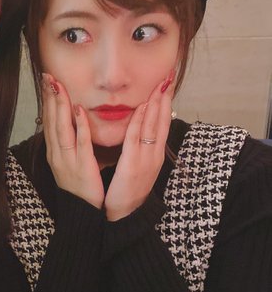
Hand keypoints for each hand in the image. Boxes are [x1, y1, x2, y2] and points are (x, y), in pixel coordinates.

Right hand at [41, 73, 103, 208]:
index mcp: (54, 152)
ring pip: (61, 128)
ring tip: (59, 86)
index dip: (46, 100)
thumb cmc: (79, 186)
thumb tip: (71, 122)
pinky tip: (78, 110)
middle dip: (49, 97)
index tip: (47, 81)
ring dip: (59, 106)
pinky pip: (80, 142)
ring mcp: (67, 160)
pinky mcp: (82, 166)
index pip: (48, 121)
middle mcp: (57, 154)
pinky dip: (78, 125)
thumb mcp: (69, 162)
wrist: (82, 212)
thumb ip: (69, 142)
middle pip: (51, 121)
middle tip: (48, 76)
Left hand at [104, 74, 173, 220]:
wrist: (124, 215)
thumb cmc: (127, 191)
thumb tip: (138, 132)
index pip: (162, 125)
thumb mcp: (137, 166)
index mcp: (155, 155)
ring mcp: (146, 160)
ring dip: (156, 105)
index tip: (166, 86)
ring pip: (153, 127)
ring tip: (159, 85)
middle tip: (167, 77)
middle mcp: (154, 155)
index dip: (165, 105)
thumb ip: (139, 149)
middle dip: (165, 99)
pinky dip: (141, 121)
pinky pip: (137, 139)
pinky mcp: (132, 165)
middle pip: (162, 122)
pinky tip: (143, 107)